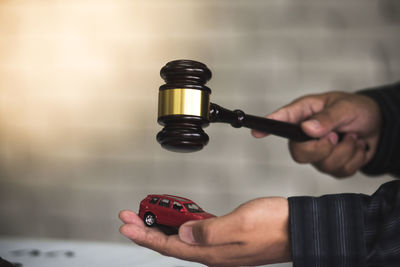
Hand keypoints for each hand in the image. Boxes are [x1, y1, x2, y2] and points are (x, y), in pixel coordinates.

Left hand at [119, 197, 290, 266]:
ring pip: (182, 238)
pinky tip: (177, 218)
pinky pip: (196, 233)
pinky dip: (182, 224)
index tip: (126, 225)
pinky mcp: (225, 237)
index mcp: (212, 252)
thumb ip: (208, 232)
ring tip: (146, 215)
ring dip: (163, 226)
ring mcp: (219, 246)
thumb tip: (182, 235)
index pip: (170, 246)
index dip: (145, 236)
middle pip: (171, 243)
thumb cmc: (273, 225)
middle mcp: (212, 253)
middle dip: (147, 230)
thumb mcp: (239, 225)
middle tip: (129, 217)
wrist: (297, 227)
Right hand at [252, 92, 381, 177]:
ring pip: (322, 164)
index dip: (266, 126)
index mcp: (304, 115)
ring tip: (353, 136)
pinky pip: (338, 172)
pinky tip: (357, 146)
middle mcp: (305, 135)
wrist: (379, 126)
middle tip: (337, 136)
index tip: (256, 132)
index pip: (281, 121)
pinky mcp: (330, 166)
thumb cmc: (357, 110)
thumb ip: (327, 118)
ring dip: (345, 151)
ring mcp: (317, 153)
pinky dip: (354, 159)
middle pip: (299, 153)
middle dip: (321, 148)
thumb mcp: (345, 107)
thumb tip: (307, 129)